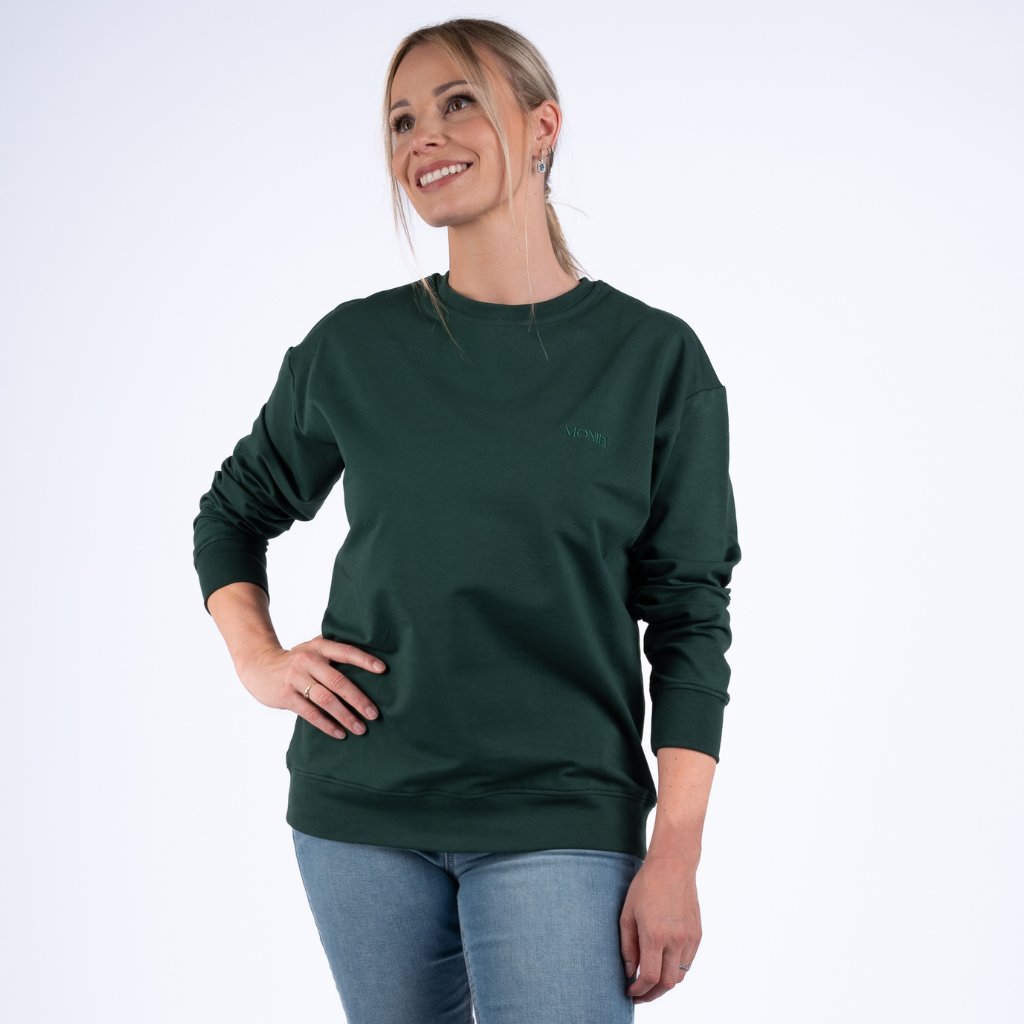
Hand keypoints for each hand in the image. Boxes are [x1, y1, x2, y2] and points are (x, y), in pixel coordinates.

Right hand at [237, 633, 386, 739]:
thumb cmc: (296, 660)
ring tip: (360, 728)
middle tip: (374, 714)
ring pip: (326, 700)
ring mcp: (296, 678)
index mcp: (319, 647)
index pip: (346, 652)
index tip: (383, 670)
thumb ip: (333, 654)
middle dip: (358, 699)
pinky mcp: (286, 696)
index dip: (365, 660)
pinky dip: (327, 725)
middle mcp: (308, 660)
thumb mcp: (312, 649)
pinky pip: (310, 713)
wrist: (258, 666)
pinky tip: (340, 733)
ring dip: (345, 716)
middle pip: (338, 681)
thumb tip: (369, 664)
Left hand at [619, 855, 701, 1003]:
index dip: (639, 990)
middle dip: (652, 994)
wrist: (673, 866)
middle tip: (640, 993)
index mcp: (655, 935)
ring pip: (680, 975)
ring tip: (651, 980)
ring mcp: (689, 938)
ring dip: (665, 982)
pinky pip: (688, 962)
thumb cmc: (645, 887)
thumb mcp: (628, 914)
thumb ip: (628, 947)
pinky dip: (675, 968)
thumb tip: (630, 972)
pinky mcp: (697, 934)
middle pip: (668, 983)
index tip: (630, 991)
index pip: (650, 977)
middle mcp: (675, 940)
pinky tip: (664, 963)